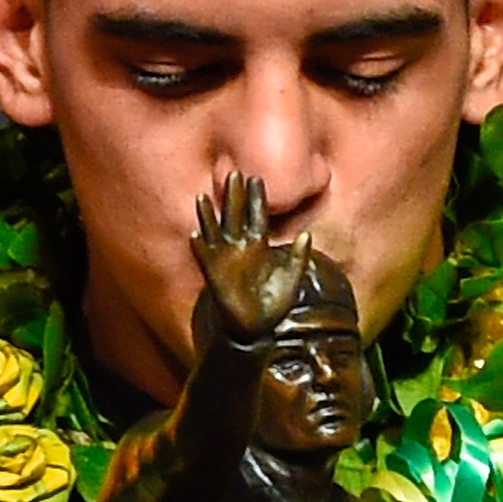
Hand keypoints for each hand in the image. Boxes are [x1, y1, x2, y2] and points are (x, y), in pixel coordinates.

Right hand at [193, 173, 312, 339]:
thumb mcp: (291, 279)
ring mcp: (225, 259)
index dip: (257, 199)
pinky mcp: (213, 274)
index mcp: (260, 247)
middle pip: (235, 216)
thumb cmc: (275, 303)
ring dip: (209, 215)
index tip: (256, 179)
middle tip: (234, 174)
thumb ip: (299, 258)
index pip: (258, 217)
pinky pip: (204, 258)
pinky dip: (200, 247)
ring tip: (203, 197)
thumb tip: (308, 235)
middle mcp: (240, 248)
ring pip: (215, 231)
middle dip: (234, 197)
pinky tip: (195, 235)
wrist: (257, 328)